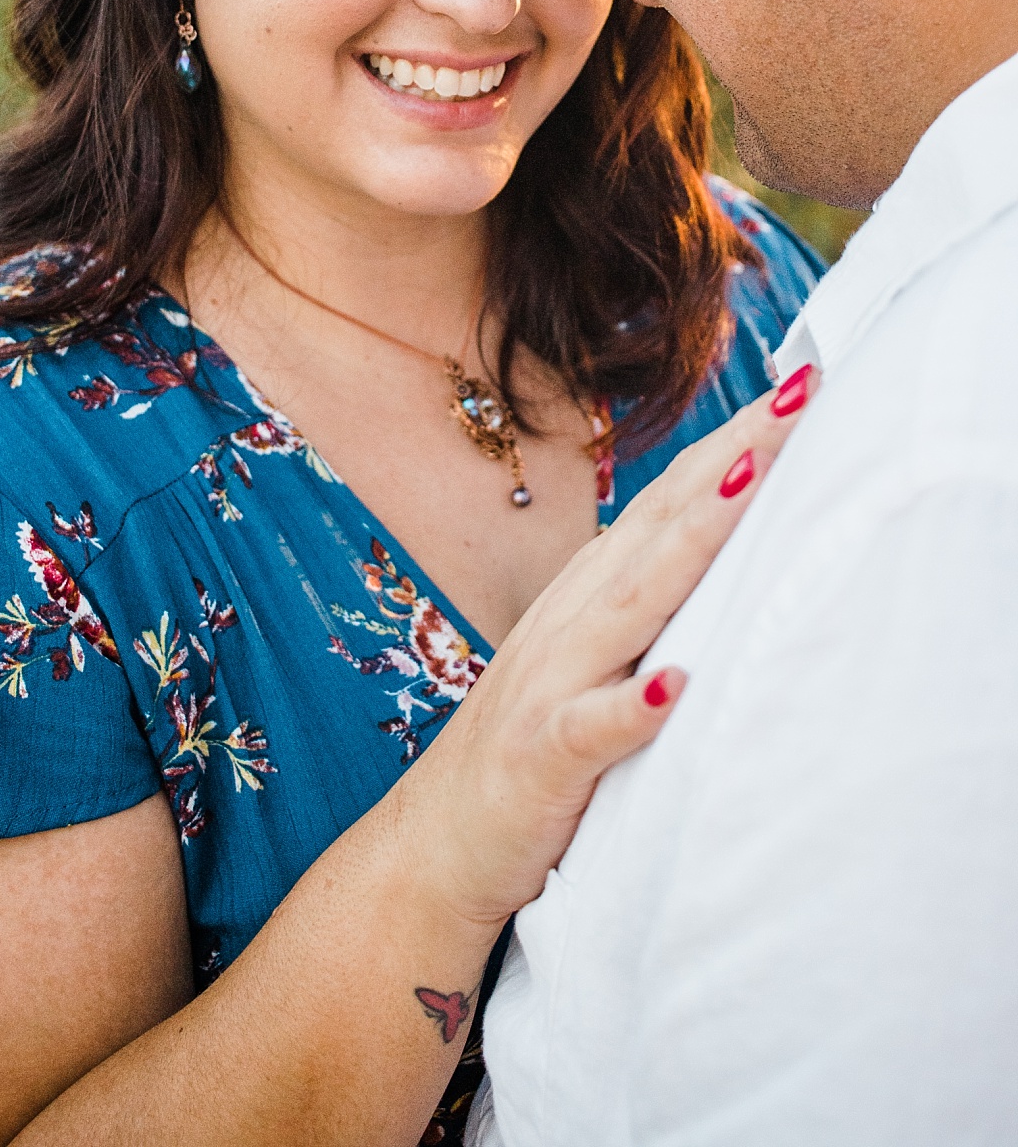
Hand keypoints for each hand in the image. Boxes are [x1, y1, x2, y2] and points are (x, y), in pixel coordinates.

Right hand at [397, 367, 817, 927]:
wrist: (435, 843)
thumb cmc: (534, 751)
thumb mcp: (595, 663)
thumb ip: (653, 610)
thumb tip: (736, 555)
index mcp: (590, 596)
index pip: (670, 504)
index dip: (732, 445)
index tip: (798, 392)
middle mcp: (571, 621)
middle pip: (663, 526)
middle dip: (733, 459)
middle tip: (800, 398)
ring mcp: (551, 684)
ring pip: (632, 603)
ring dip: (695, 542)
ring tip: (754, 483)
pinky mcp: (541, 758)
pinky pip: (587, 729)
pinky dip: (628, 707)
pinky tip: (670, 688)